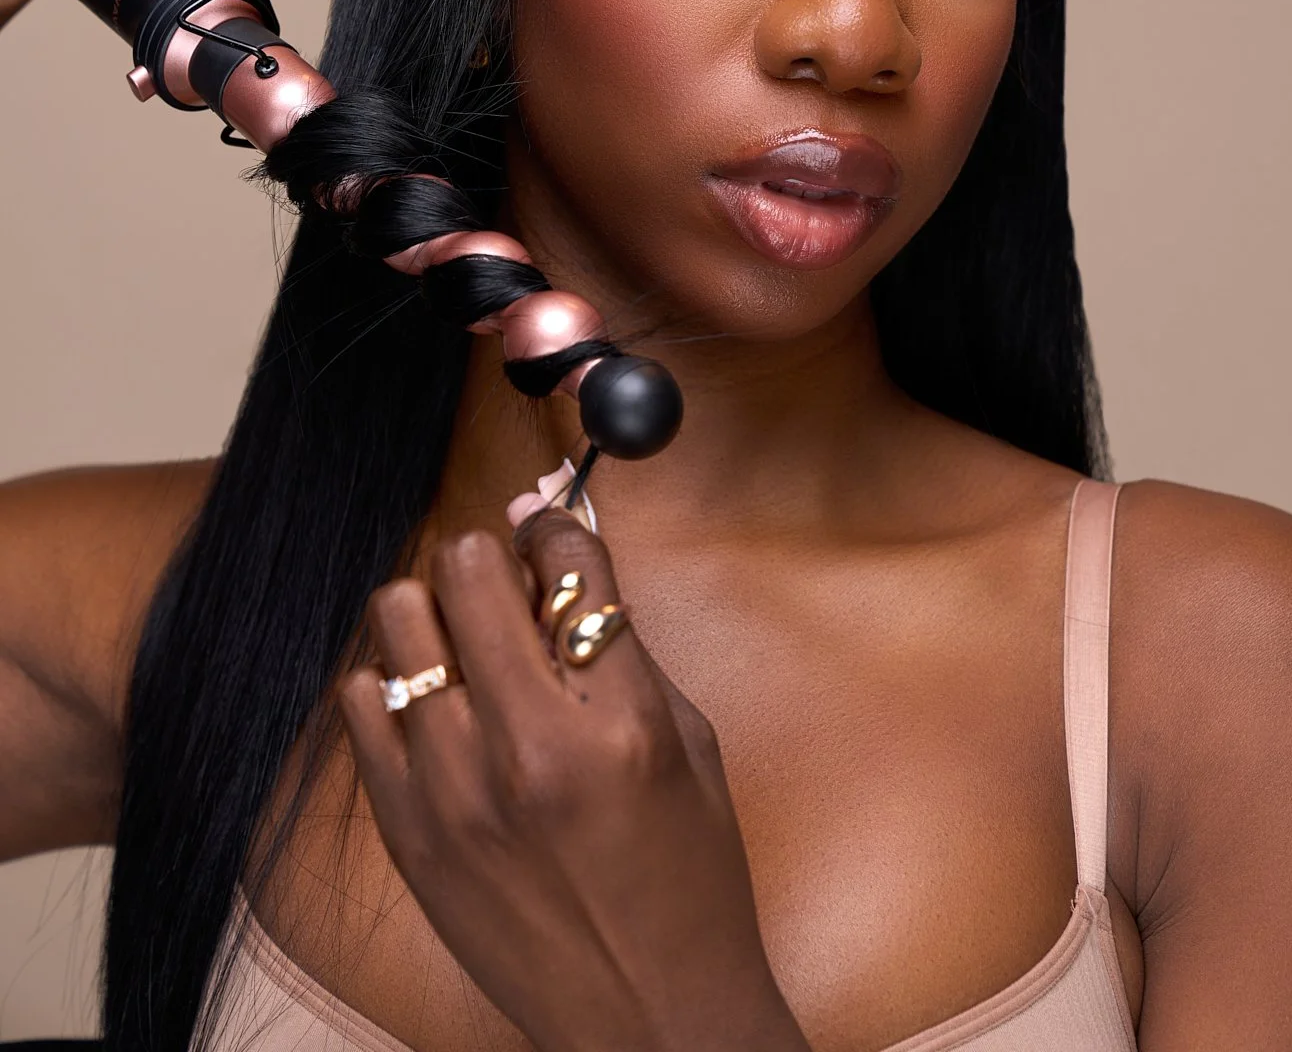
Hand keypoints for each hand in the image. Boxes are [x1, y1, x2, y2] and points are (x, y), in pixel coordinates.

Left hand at [339, 507, 809, 1051]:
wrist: (649, 1018)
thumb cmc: (687, 881)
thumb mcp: (689, 742)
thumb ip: (620, 643)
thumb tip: (556, 547)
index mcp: (620, 724)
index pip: (566, 562)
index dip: (558, 531)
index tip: (552, 538)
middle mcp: (530, 750)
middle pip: (469, 570)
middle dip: (494, 560)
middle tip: (510, 591)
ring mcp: (455, 793)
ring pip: (401, 620)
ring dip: (438, 614)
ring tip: (468, 647)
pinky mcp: (407, 831)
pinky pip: (360, 700)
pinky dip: (394, 684)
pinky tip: (435, 707)